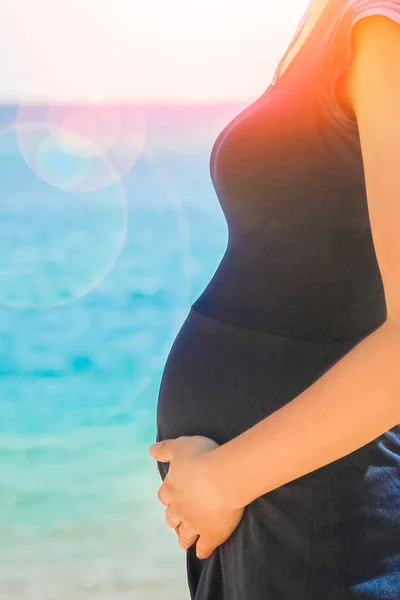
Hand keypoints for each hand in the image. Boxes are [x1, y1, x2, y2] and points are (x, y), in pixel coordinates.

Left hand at [148, 435, 244, 558]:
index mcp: (171, 488)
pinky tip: (202, 553)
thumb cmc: (202, 457)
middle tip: (175, 523)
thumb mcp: (180, 446)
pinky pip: (204, 547)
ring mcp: (195, 524)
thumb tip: (150, 450)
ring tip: (183, 542)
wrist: (223, 476)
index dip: (167, 498)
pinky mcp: (212, 534)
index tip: (169, 499)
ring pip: (185, 534)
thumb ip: (165, 449)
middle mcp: (179, 508)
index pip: (164, 496)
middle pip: (172, 517)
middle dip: (173, 520)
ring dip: (183, 538)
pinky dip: (202, 551)